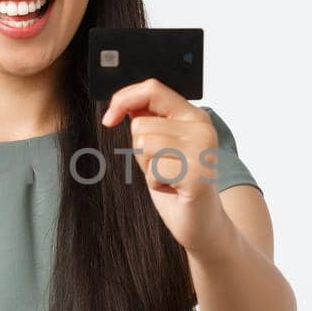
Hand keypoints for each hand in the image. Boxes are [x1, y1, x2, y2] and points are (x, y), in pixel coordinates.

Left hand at [100, 78, 232, 255]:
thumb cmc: (177, 184)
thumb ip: (149, 120)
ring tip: (168, 178)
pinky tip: (174, 190)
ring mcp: (202, 151)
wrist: (202, 222)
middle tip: (163, 167)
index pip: (153, 88)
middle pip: (141, 125)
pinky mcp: (197, 175)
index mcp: (194, 116)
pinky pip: (153, 170)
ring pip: (144, 145)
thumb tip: (122, 102)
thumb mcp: (161, 146)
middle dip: (140, 151)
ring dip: (148, 168)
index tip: (109, 119)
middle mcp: (202, 129)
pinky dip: (156, 184)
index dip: (123, 99)